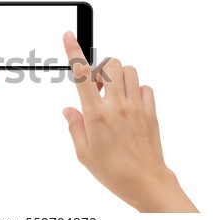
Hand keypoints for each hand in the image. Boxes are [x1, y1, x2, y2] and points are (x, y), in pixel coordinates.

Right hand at [62, 31, 197, 211]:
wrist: (145, 182)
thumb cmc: (113, 171)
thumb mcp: (83, 152)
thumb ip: (74, 126)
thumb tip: (69, 110)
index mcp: (95, 115)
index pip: (82, 75)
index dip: (73, 51)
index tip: (68, 37)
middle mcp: (117, 106)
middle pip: (111, 65)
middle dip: (101, 69)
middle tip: (97, 88)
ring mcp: (136, 108)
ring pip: (130, 71)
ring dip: (118, 77)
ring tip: (113, 95)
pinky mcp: (150, 112)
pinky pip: (145, 87)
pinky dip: (136, 89)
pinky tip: (129, 104)